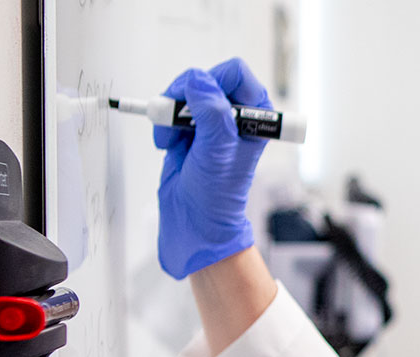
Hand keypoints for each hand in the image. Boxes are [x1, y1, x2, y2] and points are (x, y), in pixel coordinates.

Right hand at [154, 58, 271, 278]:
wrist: (194, 221)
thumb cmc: (216, 194)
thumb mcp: (217, 151)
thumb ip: (212, 113)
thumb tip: (198, 81)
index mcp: (256, 115)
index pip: (235, 74)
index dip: (212, 82)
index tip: (197, 104)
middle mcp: (235, 114)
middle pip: (203, 79)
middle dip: (184, 100)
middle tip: (177, 122)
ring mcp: (211, 121)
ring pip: (183, 93)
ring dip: (171, 115)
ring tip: (173, 142)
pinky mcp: (189, 128)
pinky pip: (170, 109)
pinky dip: (164, 124)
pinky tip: (169, 147)